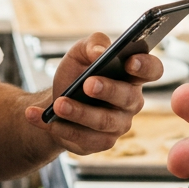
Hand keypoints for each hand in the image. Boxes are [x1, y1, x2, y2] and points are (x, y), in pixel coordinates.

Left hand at [23, 32, 159, 154]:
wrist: (55, 101)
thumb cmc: (76, 73)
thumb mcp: (80, 53)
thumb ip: (92, 44)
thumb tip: (100, 52)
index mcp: (132, 76)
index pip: (153, 70)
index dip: (146, 66)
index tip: (129, 62)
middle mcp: (131, 102)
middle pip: (128, 98)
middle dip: (107, 90)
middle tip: (87, 84)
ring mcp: (117, 125)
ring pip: (103, 122)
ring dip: (79, 113)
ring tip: (58, 104)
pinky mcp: (99, 143)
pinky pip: (82, 139)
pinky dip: (56, 127)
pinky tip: (35, 116)